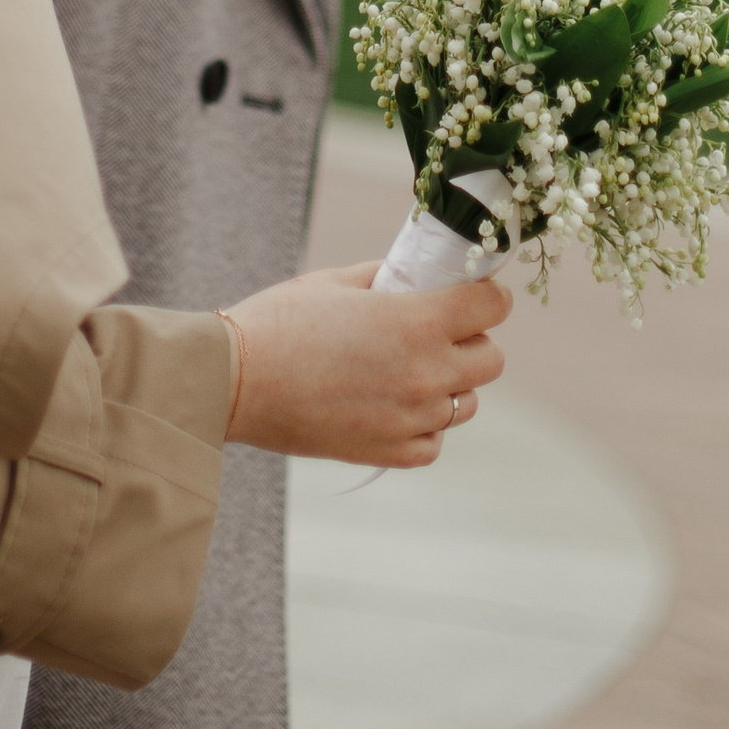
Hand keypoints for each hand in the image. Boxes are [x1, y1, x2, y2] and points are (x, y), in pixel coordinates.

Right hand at [218, 262, 509, 466]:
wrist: (236, 382)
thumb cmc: (281, 321)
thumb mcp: (338, 281)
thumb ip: (389, 278)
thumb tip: (417, 275)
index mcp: (416, 321)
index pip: (492, 307)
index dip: (488, 295)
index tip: (473, 293)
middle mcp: (424, 372)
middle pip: (491, 360)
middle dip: (473, 340)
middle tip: (440, 331)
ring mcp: (410, 418)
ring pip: (466, 403)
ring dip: (451, 384)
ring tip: (411, 370)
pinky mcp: (389, 452)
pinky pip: (434, 441)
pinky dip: (425, 425)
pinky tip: (396, 406)